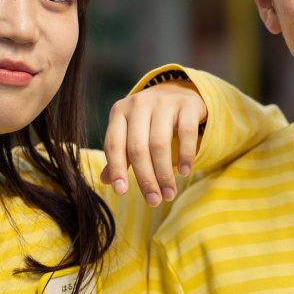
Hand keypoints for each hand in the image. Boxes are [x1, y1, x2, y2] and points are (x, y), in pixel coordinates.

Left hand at [100, 81, 206, 205]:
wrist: (178, 91)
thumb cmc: (150, 120)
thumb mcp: (131, 132)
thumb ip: (120, 154)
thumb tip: (106, 181)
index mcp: (120, 111)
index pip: (114, 144)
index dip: (117, 169)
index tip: (121, 192)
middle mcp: (139, 103)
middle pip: (138, 148)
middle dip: (145, 179)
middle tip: (153, 201)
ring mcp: (163, 102)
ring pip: (160, 144)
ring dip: (165, 174)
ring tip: (169, 193)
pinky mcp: (187, 104)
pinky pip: (185, 133)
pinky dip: (185, 155)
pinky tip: (185, 172)